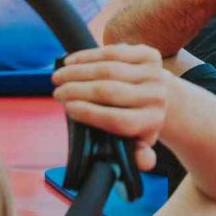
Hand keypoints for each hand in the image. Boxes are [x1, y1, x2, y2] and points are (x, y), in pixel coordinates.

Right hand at [52, 44, 170, 173]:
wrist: (158, 95)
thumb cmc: (134, 120)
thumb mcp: (136, 142)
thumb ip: (136, 155)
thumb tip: (143, 162)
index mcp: (152, 123)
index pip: (118, 120)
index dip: (89, 113)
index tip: (67, 108)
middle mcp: (157, 98)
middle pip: (110, 92)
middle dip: (76, 90)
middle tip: (56, 93)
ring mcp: (155, 74)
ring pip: (108, 69)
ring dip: (77, 72)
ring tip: (58, 77)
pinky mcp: (150, 55)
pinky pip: (113, 52)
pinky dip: (87, 56)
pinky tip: (71, 62)